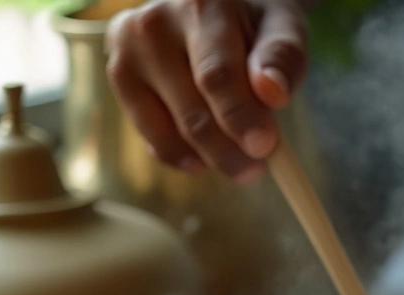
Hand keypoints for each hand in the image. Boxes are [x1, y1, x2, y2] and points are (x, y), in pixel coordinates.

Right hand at [105, 0, 308, 181]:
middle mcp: (154, 24)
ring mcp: (128, 52)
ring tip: (239, 161)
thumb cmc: (253, 23)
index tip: (264, 148)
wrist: (212, 9)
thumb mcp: (282, 28)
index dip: (240, 117)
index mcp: (200, 5)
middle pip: (192, 111)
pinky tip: (206, 155)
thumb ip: (282, 57)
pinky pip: (152, 138)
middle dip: (228, 150)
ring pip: (171, 131)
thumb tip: (273, 92)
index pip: (217, 75)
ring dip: (209, 158)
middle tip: (255, 169)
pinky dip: (184, 156)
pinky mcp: (120, 79)